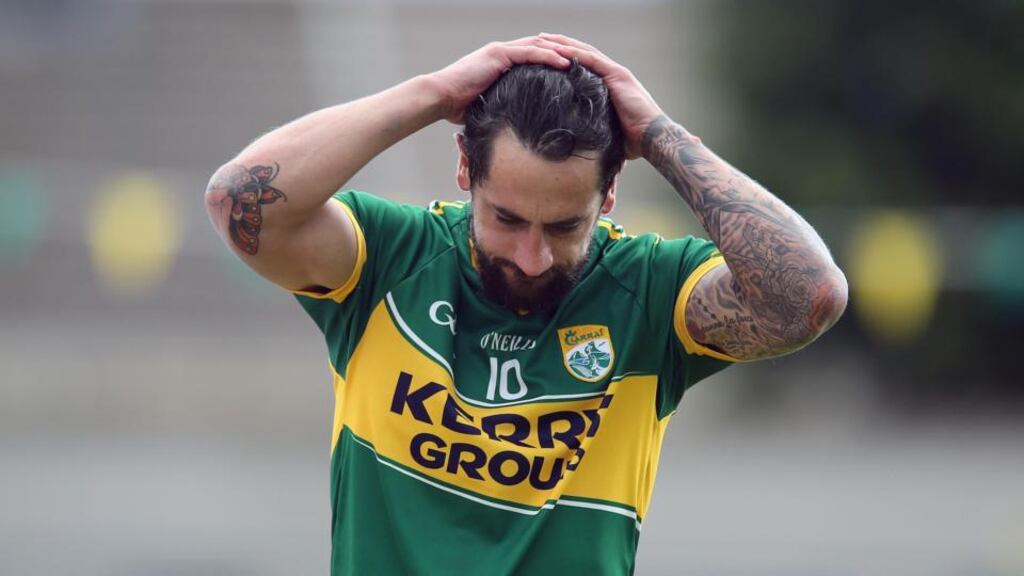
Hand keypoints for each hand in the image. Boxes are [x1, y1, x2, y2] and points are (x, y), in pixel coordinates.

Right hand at [430, 36, 572, 123]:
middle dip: (563, 53)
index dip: (553, 62)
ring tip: (582, 60)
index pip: (533, 58)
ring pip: (539, 46)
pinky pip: (530, 53)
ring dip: (561, 52)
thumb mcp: (487, 106)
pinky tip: (566, 62)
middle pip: (540, 48)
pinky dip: (549, 56)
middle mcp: (502, 53)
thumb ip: (502, 108)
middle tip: (585, 62)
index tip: (573, 71)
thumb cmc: (458, 107)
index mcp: (501, 63)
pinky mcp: (499, 54)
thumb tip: (514, 129)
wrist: (440, 98)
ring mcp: (501, 51)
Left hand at [538, 33, 663, 158]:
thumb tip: (578, 149)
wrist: (652, 137)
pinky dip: (574, 53)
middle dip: (560, 45)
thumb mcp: (607, 133)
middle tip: (539, 39)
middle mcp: (612, 74)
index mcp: (609, 85)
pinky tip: (557, 49)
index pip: (583, 66)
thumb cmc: (633, 140)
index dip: (565, 58)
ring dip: (562, 44)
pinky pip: (591, 60)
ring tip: (542, 39)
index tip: (545, 55)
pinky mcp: (617, 75)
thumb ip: (594, 132)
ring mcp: (615, 73)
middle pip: (581, 54)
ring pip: (584, 52)